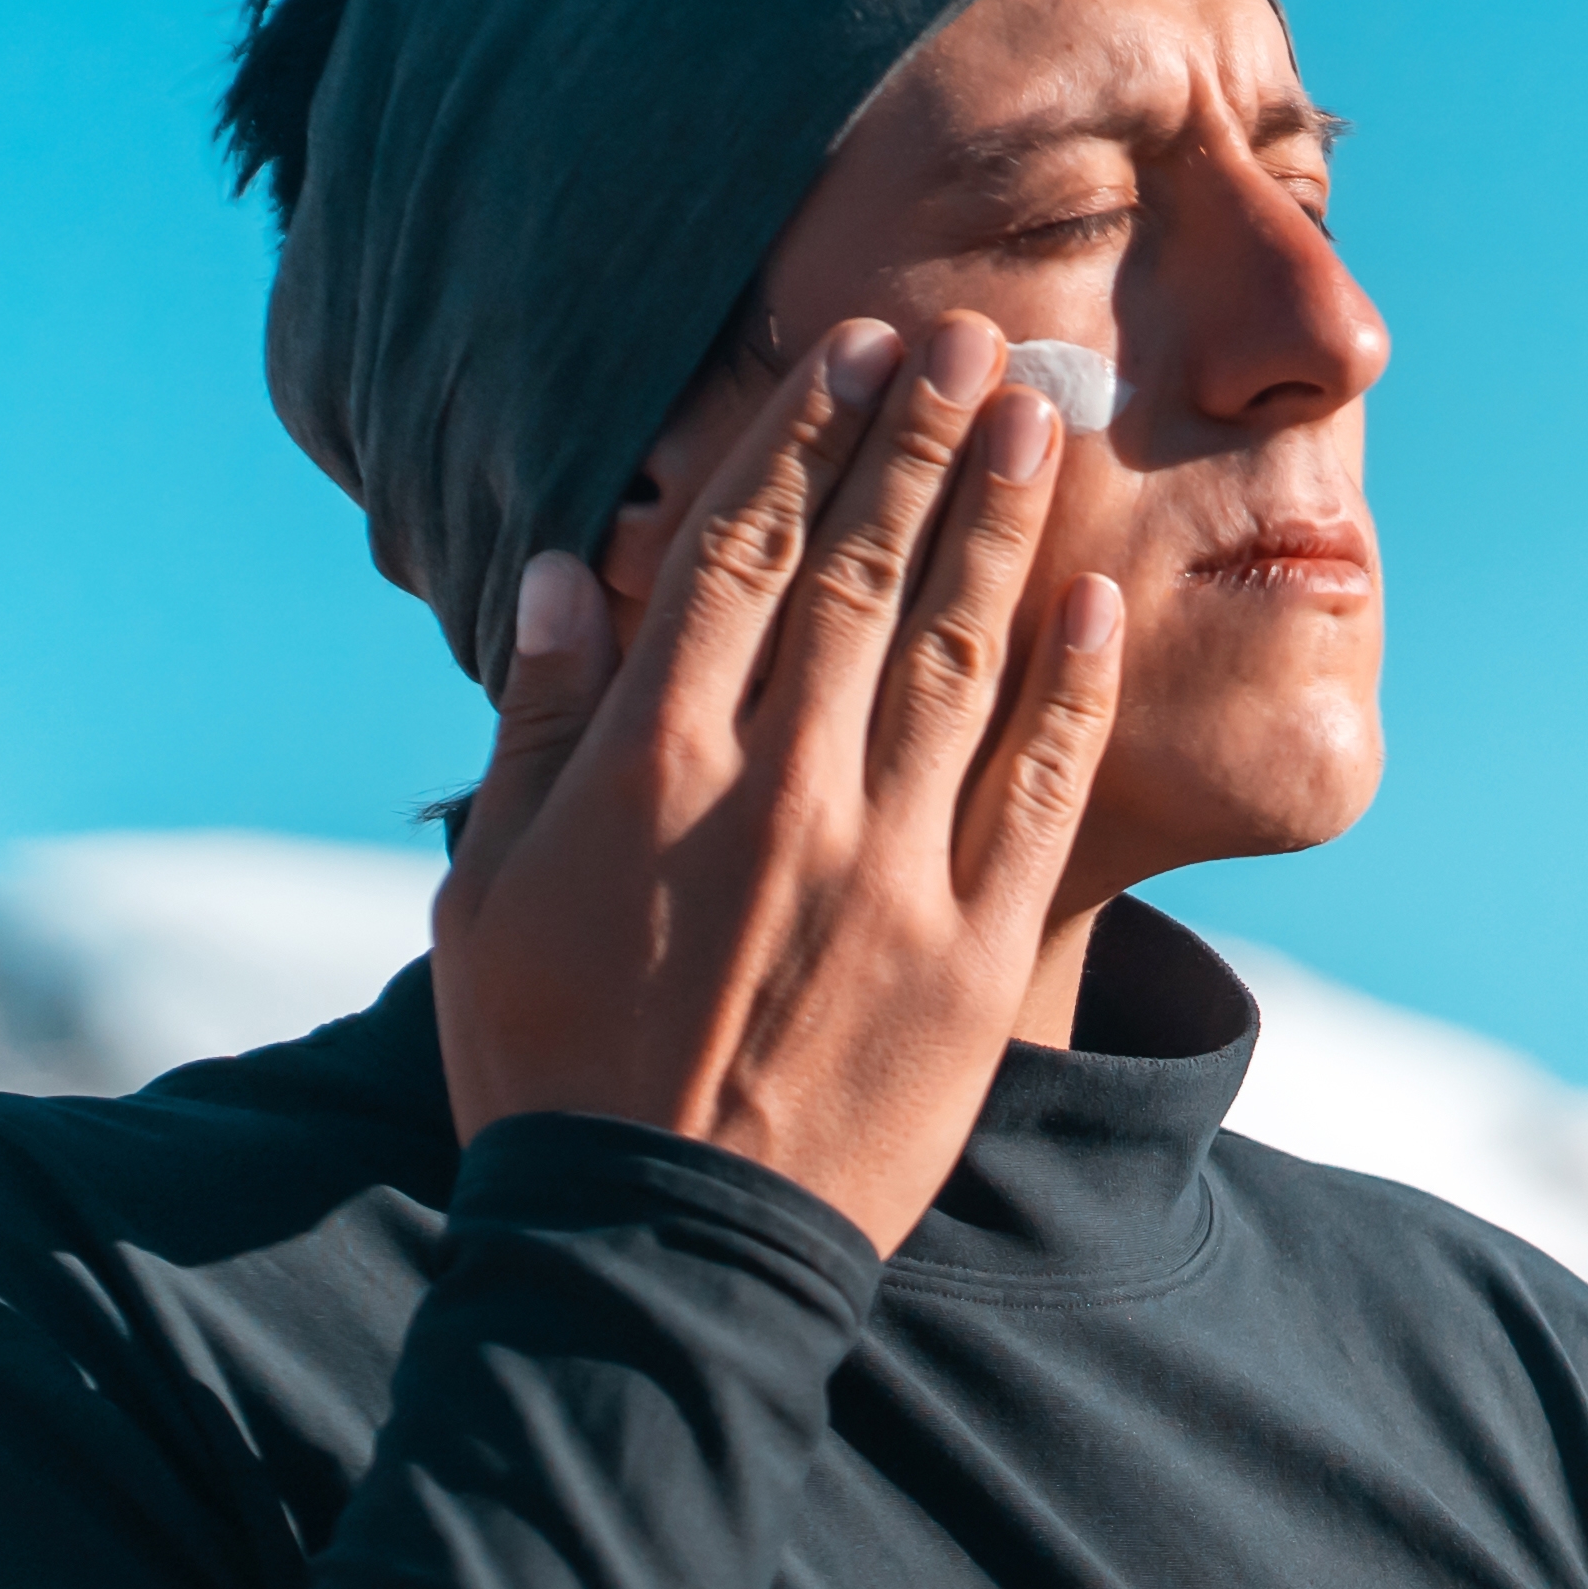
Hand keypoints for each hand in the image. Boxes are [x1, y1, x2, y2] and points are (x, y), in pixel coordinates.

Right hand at [430, 312, 1125, 1251]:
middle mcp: (783, 795)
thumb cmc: (551, 1066)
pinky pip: (1035, 792)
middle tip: (972, 339)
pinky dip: (1069, 689)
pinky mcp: (974, 952)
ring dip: (1001, 523)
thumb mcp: (490, 890)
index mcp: (657, 768)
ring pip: (961, 656)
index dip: (804, 440)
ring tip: (1037, 416)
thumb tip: (566, 570)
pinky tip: (1096, 598)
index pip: (745, 558)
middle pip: (866, 575)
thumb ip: (535, 723)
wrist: (655, 1249)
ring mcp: (889, 872)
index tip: (852, 353)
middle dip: (920, 442)